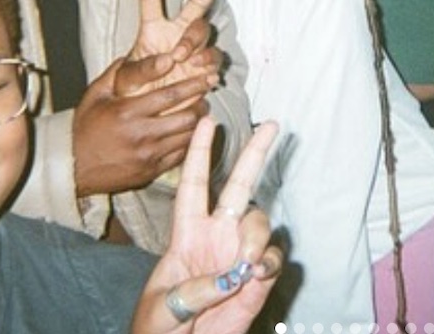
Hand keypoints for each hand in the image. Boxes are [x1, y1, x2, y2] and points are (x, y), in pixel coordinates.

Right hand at [72, 56, 209, 196]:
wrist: (73, 167)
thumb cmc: (84, 129)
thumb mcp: (95, 95)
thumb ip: (117, 73)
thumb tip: (135, 53)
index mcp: (127, 112)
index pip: (171, 95)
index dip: (192, 85)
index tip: (203, 79)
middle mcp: (140, 135)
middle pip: (186, 117)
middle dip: (201, 104)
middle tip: (206, 96)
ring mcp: (148, 156)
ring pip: (187, 137)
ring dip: (198, 124)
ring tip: (201, 113)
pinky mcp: (151, 171)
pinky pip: (180, 155)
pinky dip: (189, 143)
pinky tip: (189, 133)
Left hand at [120, 0, 235, 100]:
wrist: (149, 118)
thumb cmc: (132, 94)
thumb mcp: (125, 82)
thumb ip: (142, 69)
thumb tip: (168, 58)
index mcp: (152, 29)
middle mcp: (177, 33)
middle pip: (200, 1)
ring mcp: (194, 51)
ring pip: (206, 33)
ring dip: (198, 43)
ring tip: (185, 60)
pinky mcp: (204, 70)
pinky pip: (213, 62)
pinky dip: (208, 69)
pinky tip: (201, 79)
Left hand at [131, 117, 282, 333]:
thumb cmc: (159, 328)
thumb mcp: (162, 308)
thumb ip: (194, 291)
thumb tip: (232, 275)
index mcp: (186, 233)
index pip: (193, 184)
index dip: (198, 152)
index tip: (206, 121)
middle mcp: (217, 235)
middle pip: (239, 185)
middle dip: (255, 153)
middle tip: (272, 125)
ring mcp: (240, 255)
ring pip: (259, 222)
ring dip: (254, 238)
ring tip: (242, 268)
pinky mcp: (259, 278)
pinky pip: (274, 257)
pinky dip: (268, 263)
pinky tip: (255, 277)